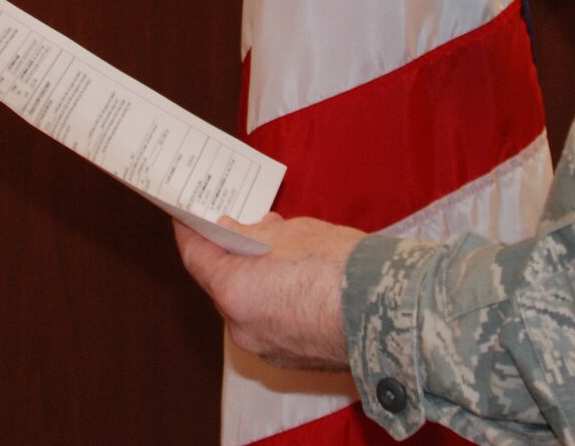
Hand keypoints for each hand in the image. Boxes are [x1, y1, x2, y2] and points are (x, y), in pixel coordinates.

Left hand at [174, 213, 362, 371]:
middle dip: (231, 255)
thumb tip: (233, 231)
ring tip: (281, 250)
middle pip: (222, 284)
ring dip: (255, 279)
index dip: (188, 231)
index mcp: (235, 291)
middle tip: (245, 227)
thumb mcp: (291, 233)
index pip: (195, 257)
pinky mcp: (291, 359)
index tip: (184, 216)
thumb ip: (252, 233)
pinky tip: (298, 281)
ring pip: (247, 306)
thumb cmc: (340, 266)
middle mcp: (243, 327)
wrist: (390, 310)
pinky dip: (275, 302)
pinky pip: (271, 324)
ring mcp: (266, 347)